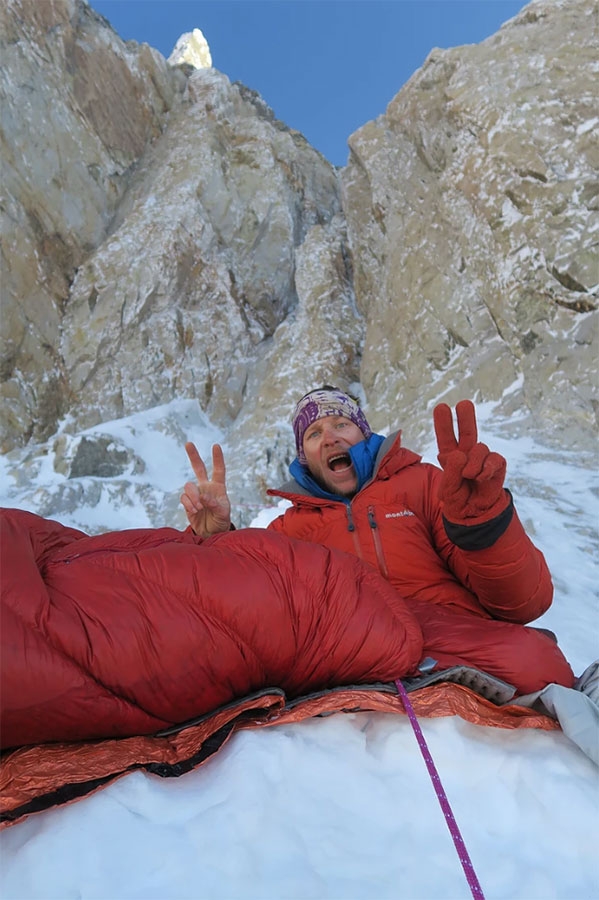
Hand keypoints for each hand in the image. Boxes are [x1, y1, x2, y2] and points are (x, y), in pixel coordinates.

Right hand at [181, 443, 231, 536]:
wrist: (211, 534)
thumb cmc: (221, 522)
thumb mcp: (223, 513)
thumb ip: (214, 504)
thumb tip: (203, 496)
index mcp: (218, 487)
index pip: (218, 470)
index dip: (217, 458)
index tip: (216, 446)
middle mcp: (206, 487)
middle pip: (199, 468)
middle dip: (193, 456)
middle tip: (188, 443)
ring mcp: (196, 494)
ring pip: (189, 486)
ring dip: (193, 496)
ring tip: (200, 508)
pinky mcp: (187, 503)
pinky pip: (184, 498)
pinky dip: (188, 504)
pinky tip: (195, 510)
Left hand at [433, 400, 508, 523]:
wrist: (475, 514)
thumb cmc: (458, 500)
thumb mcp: (448, 489)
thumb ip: (452, 472)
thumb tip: (461, 454)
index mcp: (450, 457)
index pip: (446, 438)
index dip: (444, 423)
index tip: (442, 407)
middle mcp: (466, 454)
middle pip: (466, 431)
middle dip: (465, 417)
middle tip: (463, 404)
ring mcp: (482, 459)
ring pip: (480, 448)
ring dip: (474, 463)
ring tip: (469, 476)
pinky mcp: (496, 465)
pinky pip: (494, 459)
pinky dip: (487, 469)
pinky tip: (482, 477)